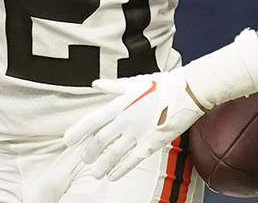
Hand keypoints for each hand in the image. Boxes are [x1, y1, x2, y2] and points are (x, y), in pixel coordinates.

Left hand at [62, 69, 204, 180]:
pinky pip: (133, 160)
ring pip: (115, 153)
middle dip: (89, 152)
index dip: (79, 132)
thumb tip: (95, 83)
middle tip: (83, 159)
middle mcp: (127, 119)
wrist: (188, 91)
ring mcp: (139, 132)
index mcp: (121, 103)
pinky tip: (113, 176)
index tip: (68, 141)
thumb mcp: (134, 81)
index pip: (93, 120)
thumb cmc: (161, 84)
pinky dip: (121, 169)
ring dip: (102, 165)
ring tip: (95, 174)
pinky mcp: (152, 142)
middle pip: (101, 140)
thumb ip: (113, 86)